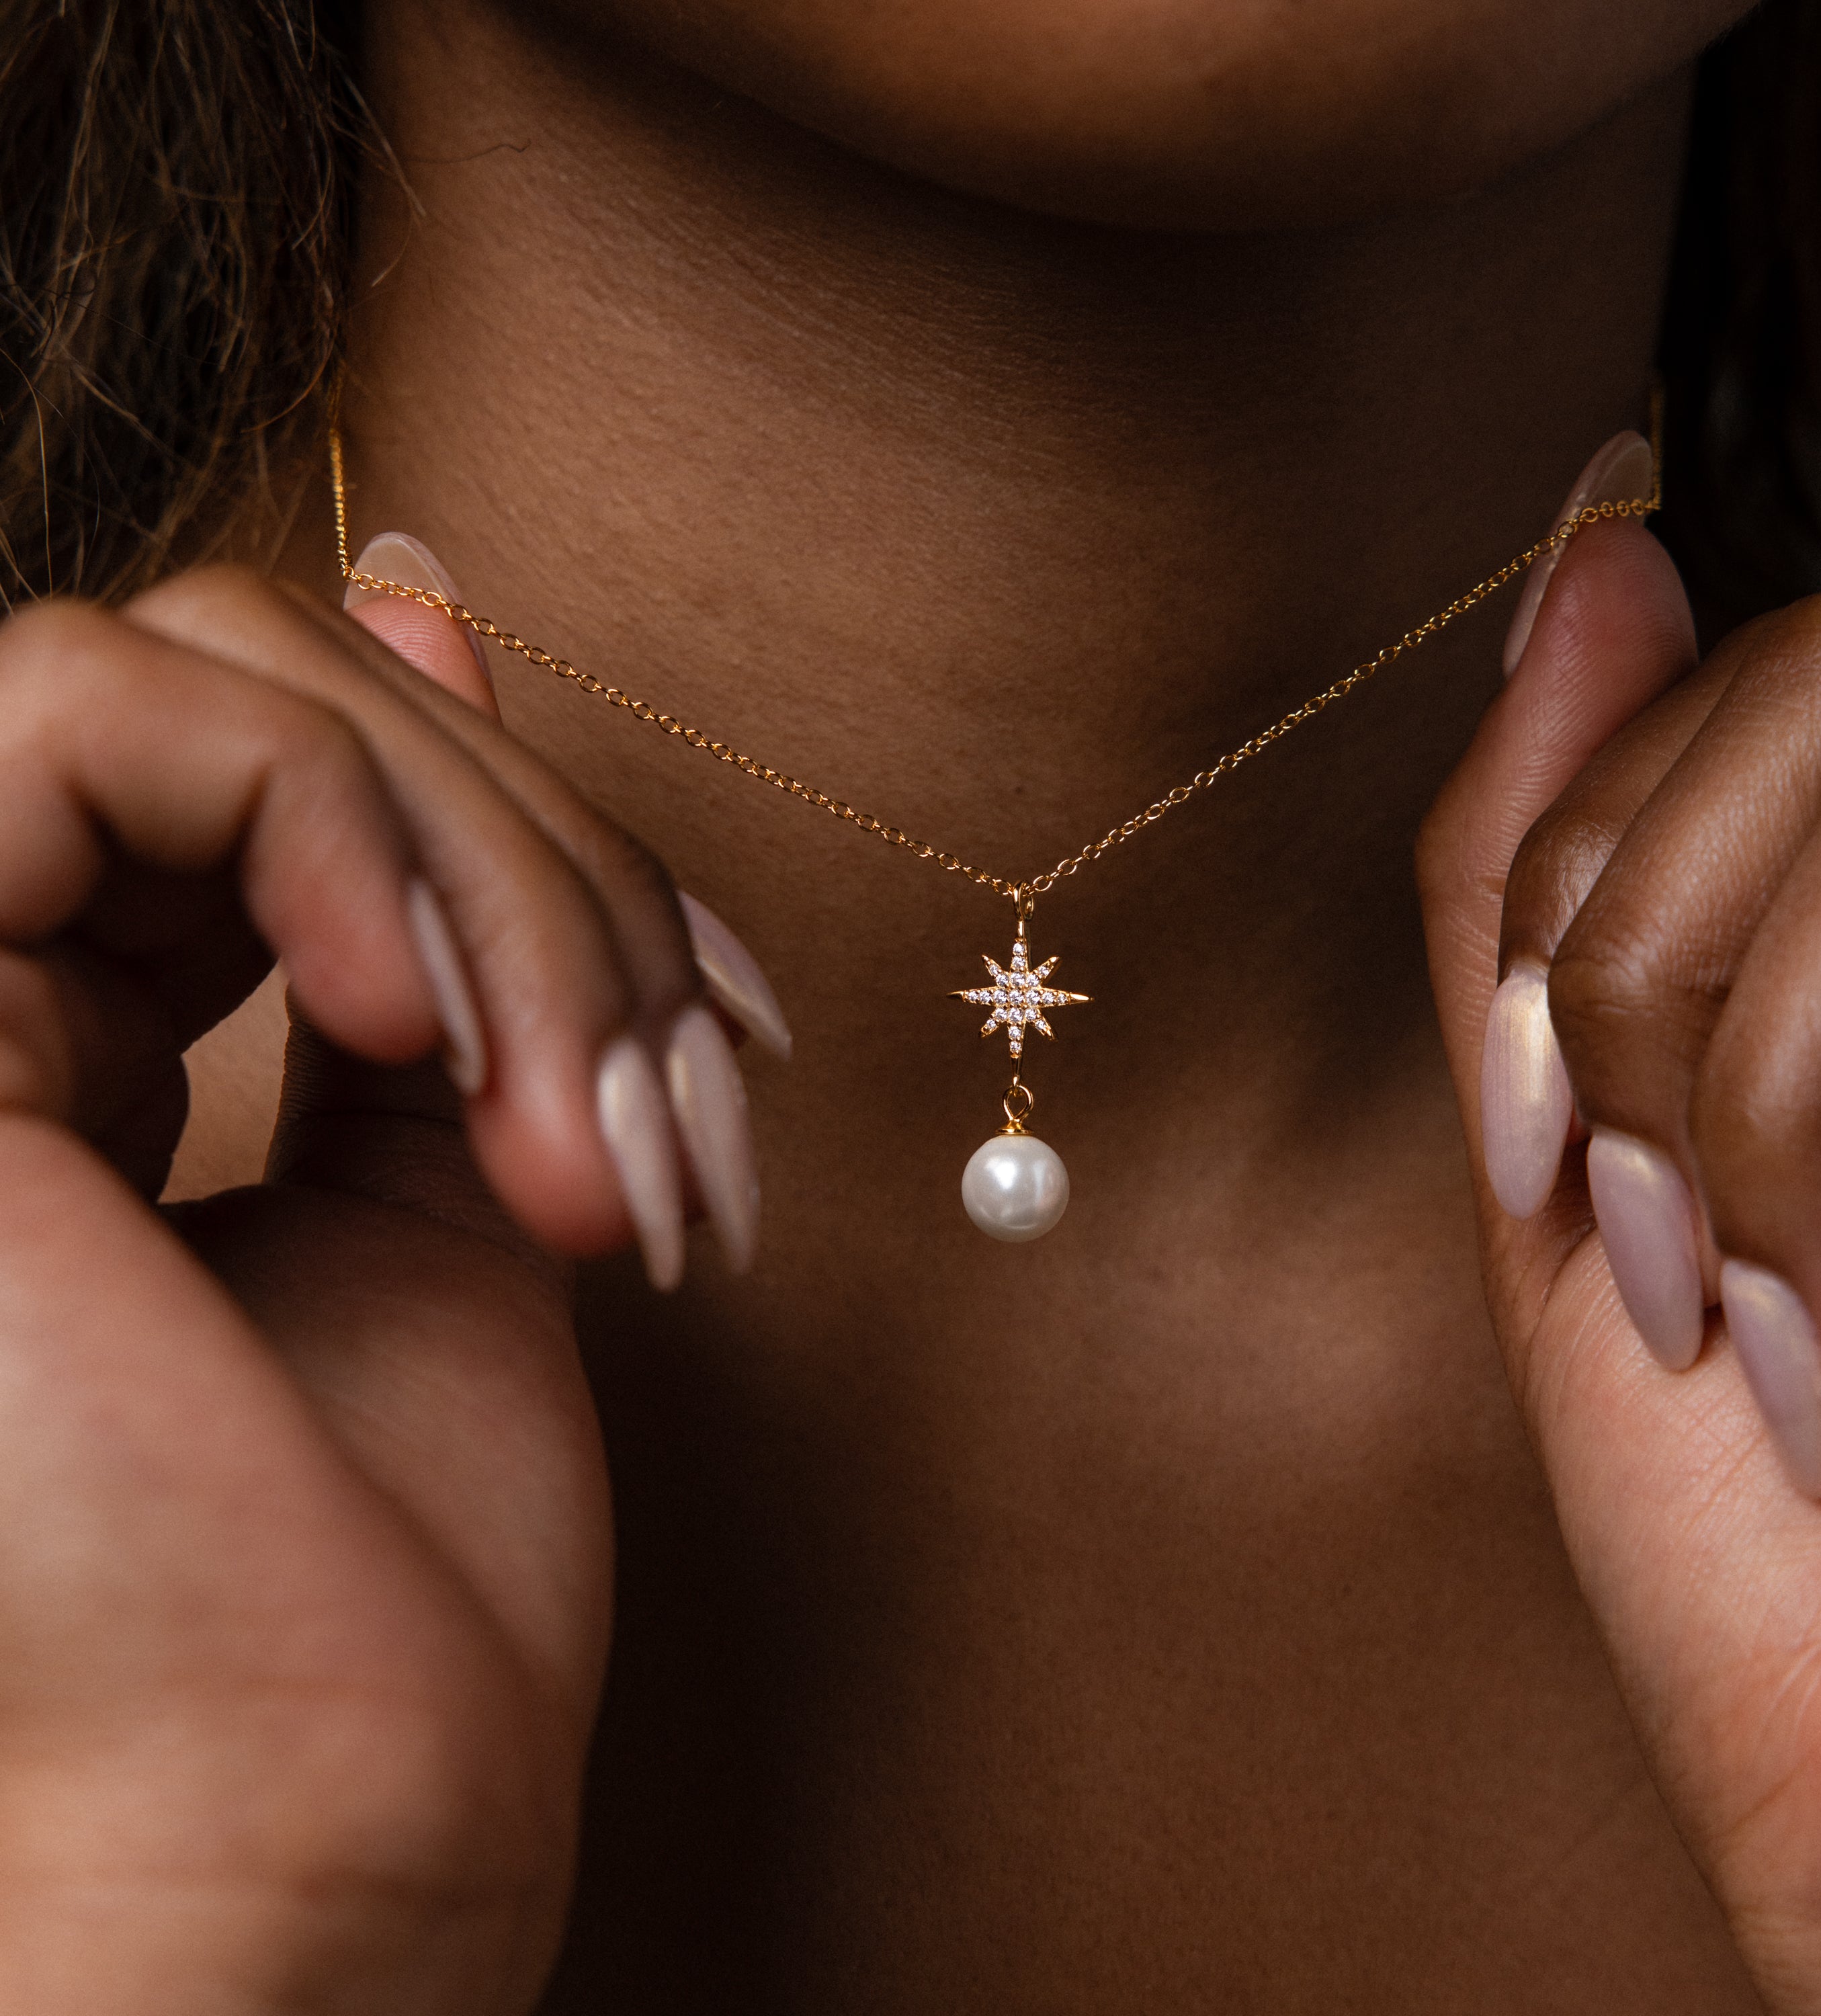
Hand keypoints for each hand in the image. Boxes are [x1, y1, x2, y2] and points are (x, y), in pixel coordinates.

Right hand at [0, 551, 773, 2013]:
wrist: (305, 1819)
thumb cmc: (394, 1561)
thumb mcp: (466, 1154)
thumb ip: (432, 891)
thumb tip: (427, 586)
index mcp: (97, 1022)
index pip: (311, 763)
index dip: (543, 835)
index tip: (710, 1020)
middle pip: (279, 689)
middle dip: (549, 863)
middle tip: (668, 1093)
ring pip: (204, 676)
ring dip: (484, 867)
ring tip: (564, 1117)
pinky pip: (93, 714)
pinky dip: (328, 831)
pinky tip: (412, 1035)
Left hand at [1418, 497, 1820, 2011]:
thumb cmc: (1710, 1474)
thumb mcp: (1548, 1133)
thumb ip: (1539, 847)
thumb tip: (1599, 530)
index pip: (1722, 669)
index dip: (1576, 892)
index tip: (1546, 1146)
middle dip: (1662, 978)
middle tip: (1667, 1244)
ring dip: (1781, 1094)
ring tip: (1812, 1313)